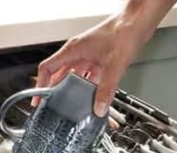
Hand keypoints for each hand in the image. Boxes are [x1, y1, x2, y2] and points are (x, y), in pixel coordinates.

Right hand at [34, 0, 176, 116]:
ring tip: (72, 105)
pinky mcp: (98, 59)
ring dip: (73, 90)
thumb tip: (99, 108)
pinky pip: (88, 77)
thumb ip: (106, 90)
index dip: (40, 85)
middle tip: (53, 106)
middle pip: (59, 75)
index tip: (38, 99)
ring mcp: (87, 56)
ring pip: (74, 77)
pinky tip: (92, 97)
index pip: (47, 68)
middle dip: (56, 91)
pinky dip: (88, 87)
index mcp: (73, 50)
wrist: (138, 22)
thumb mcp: (113, 66)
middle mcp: (77, 52)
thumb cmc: (123, 31)